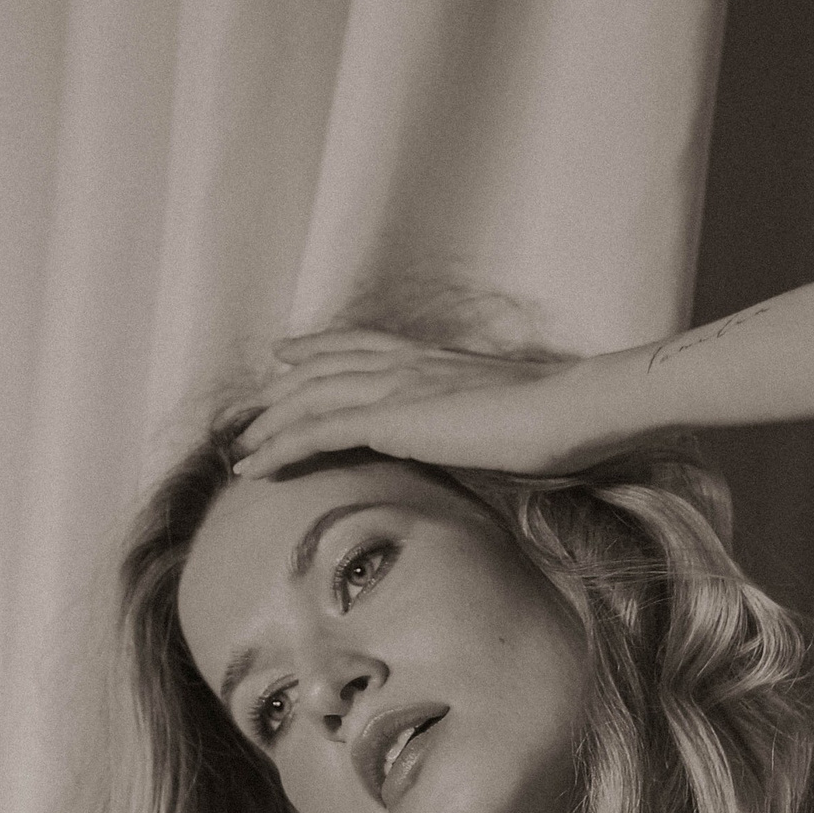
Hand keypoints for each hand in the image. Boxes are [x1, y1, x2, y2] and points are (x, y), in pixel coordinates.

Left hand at [230, 329, 632, 478]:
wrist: (573, 411)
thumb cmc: (562, 423)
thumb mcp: (513, 420)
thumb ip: (485, 425)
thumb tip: (490, 447)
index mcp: (437, 360)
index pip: (364, 344)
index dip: (321, 347)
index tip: (287, 354)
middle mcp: (410, 362)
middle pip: (325, 367)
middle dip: (280, 388)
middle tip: (247, 409)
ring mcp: (398, 385)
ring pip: (310, 398)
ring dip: (268, 424)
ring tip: (240, 450)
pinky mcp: (391, 417)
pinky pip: (317, 431)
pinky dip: (279, 448)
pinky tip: (254, 467)